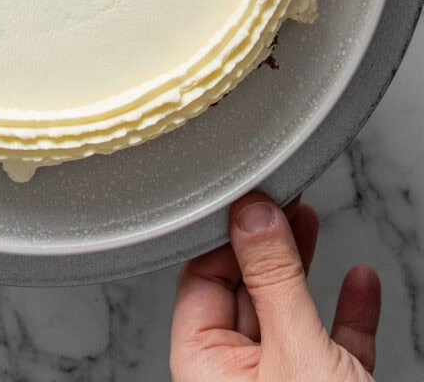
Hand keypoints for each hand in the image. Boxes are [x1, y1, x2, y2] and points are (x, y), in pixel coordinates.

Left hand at [170, 192, 380, 380]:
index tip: (251, 196)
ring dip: (303, 265)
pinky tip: (358, 280)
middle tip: (283, 196)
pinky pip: (328, 342)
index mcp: (205, 364)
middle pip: (244, 287)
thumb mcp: (295, 351)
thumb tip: (254, 217)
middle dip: (267, 240)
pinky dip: (345, 310)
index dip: (227, 232)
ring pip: (286, 310)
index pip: (201, 277)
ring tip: (308, 219)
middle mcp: (235, 374)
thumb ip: (274, 282)